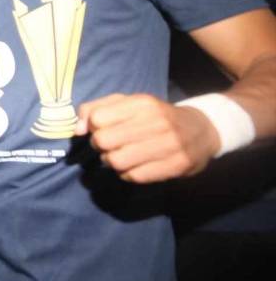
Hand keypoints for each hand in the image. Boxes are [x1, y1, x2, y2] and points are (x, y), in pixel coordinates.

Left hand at [76, 93, 218, 182]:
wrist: (201, 130)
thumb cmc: (155, 116)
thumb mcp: (128, 103)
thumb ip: (96, 109)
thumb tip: (78, 130)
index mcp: (142, 103)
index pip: (98, 119)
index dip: (93, 128)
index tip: (101, 130)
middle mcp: (157, 122)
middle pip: (104, 141)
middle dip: (100, 147)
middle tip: (110, 146)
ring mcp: (169, 145)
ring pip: (116, 162)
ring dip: (112, 162)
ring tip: (121, 157)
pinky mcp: (176, 165)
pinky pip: (134, 177)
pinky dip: (127, 174)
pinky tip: (134, 167)